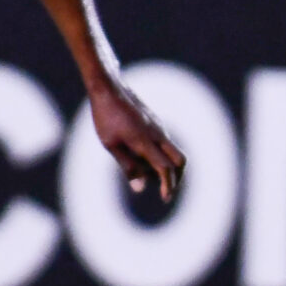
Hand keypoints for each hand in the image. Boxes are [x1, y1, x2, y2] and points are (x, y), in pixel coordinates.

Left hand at [89, 78, 185, 200]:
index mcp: (145, 142)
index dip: (168, 185)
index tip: (165, 198)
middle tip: (165, 189)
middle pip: (180, 160)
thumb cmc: (105, 117)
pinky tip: (138, 155)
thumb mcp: (111, 145)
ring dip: (163, 166)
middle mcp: (158, 134)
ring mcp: (159, 128)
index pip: (165, 168)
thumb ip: (127, 166)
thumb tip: (140, 189)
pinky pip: (164, 143)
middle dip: (177, 178)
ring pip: (172, 152)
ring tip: (139, 169)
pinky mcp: (156, 123)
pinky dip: (158, 155)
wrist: (109, 88)